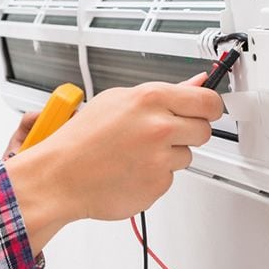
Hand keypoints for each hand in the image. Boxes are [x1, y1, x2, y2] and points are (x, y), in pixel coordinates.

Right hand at [4, 72, 222, 253]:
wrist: (60, 176)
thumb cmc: (82, 138)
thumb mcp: (118, 100)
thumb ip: (164, 92)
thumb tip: (196, 82)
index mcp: (151, 99)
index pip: (208, 101)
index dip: (209, 107)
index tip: (206, 111)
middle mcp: (160, 127)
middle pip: (204, 130)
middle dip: (188, 132)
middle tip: (160, 134)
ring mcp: (160, 158)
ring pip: (187, 155)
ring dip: (168, 155)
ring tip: (135, 153)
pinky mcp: (158, 185)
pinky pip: (170, 178)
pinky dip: (154, 175)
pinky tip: (131, 170)